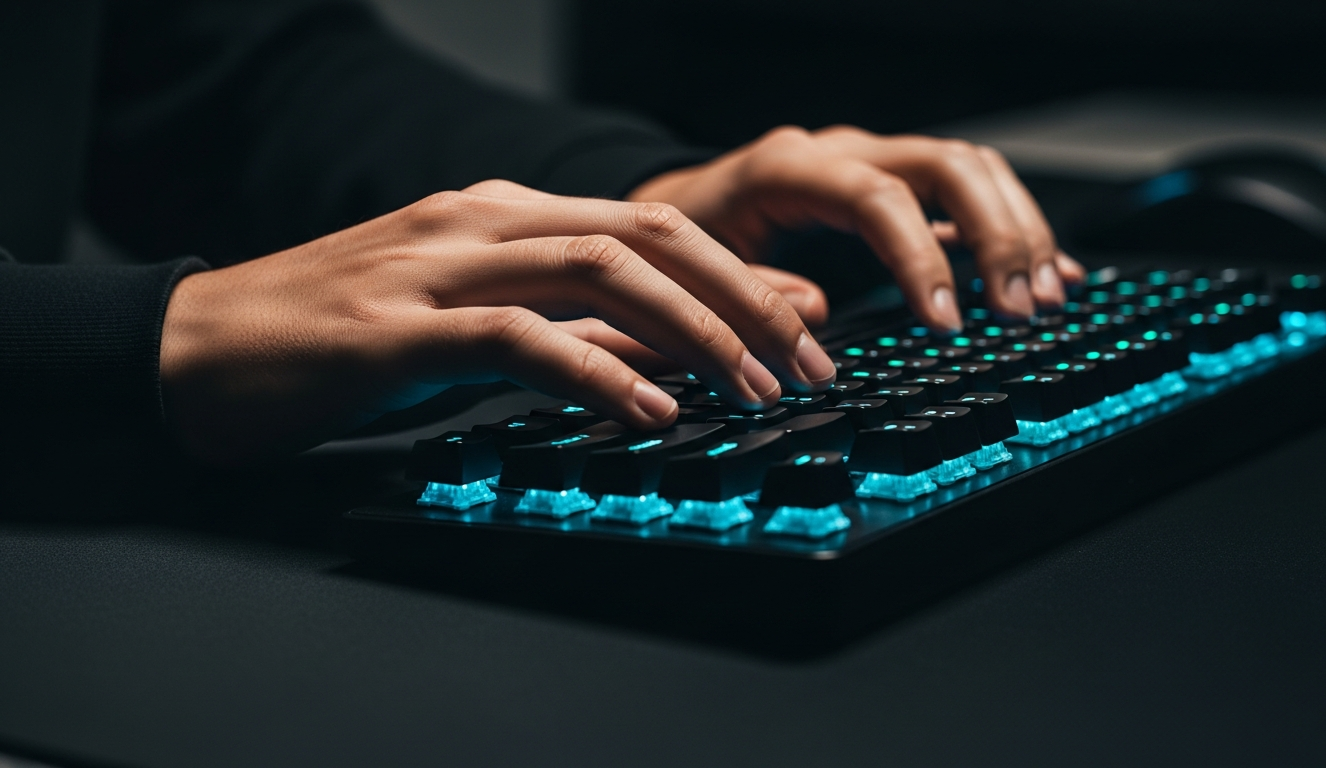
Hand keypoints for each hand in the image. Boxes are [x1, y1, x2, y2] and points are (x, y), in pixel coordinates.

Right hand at [160, 180, 836, 463]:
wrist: (196, 350)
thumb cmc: (337, 342)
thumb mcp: (476, 333)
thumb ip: (575, 338)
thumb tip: (676, 361)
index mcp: (502, 216)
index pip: (651, 224)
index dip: (740, 275)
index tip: (805, 327)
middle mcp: (479, 223)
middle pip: (646, 234)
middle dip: (742, 296)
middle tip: (808, 359)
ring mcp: (436, 266)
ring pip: (597, 269)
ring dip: (692, 329)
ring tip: (752, 388)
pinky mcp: (395, 327)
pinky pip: (516, 337)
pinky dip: (594, 372)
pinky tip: (647, 413)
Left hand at [628, 125, 1086, 329]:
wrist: (682, 210)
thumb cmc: (689, 242)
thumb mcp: (699, 272)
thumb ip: (751, 291)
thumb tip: (814, 316)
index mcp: (791, 168)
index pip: (879, 198)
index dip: (923, 257)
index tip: (947, 321)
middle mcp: (844, 151)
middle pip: (948, 166)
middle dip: (996, 237)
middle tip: (1020, 309)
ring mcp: (876, 162)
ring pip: (972, 170)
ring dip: (1017, 232)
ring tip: (1044, 298)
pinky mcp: (898, 184)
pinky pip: (971, 192)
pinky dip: (1012, 230)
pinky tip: (1048, 272)